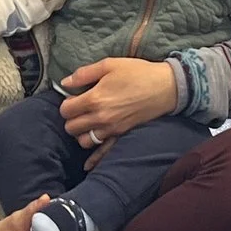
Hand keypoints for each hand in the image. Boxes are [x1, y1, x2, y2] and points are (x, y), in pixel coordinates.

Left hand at [56, 56, 179, 153]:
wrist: (165, 87)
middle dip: (71, 119)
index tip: (73, 98)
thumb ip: (84, 74)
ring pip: (84, 141)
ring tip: (87, 123)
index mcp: (95, 99)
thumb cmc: (138, 73)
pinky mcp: (122, 135)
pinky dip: (94, 159)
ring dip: (82, 133)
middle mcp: (100, 118)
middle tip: (78, 110)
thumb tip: (65, 83)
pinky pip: (104, 152)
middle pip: (71, 127)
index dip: (66, 104)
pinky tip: (87, 165)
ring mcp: (111, 129)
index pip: (66, 110)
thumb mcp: (109, 65)